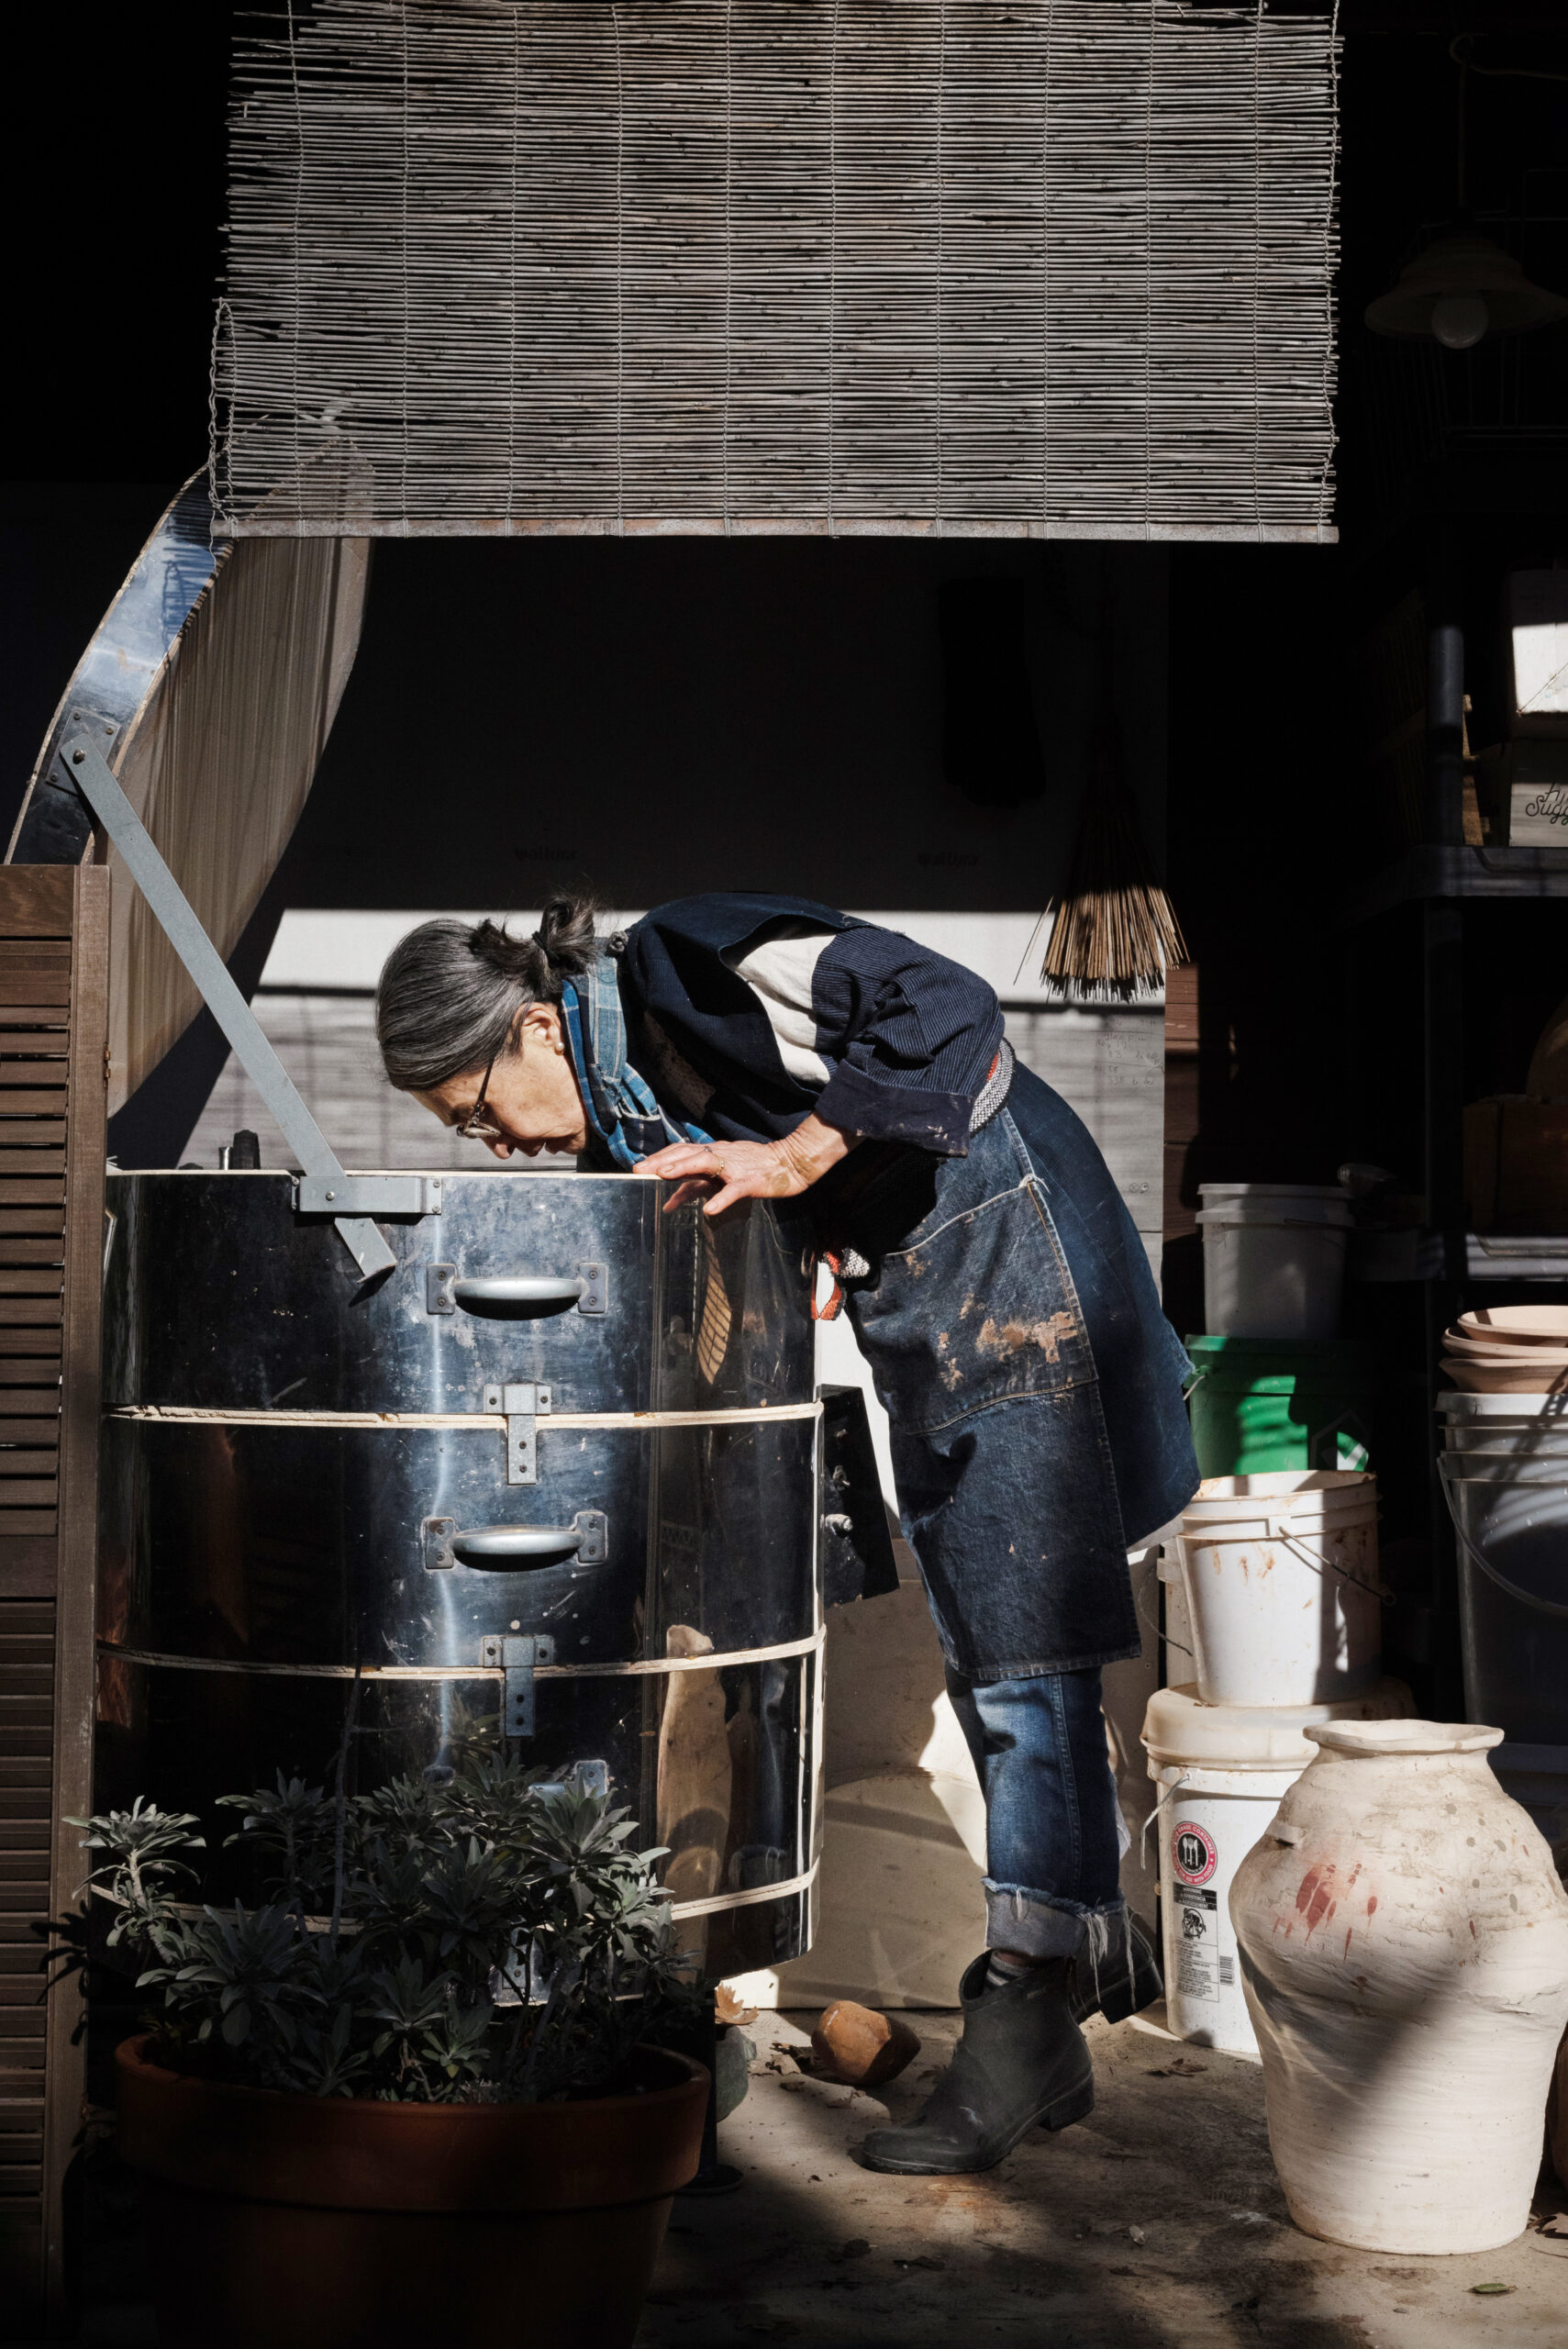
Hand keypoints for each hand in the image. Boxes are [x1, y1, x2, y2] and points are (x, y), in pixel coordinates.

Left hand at [639, 1115, 856, 1216]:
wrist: (791, 1163)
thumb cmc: (755, 1168)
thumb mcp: (721, 1175)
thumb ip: (695, 1185)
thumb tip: (669, 1201)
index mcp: (714, 1152)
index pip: (681, 1151)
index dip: (659, 1157)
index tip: (638, 1167)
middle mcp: (721, 1155)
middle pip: (686, 1153)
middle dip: (662, 1160)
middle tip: (639, 1170)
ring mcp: (735, 1167)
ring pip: (706, 1162)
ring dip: (683, 1167)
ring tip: (663, 1174)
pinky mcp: (751, 1181)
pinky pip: (734, 1190)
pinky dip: (720, 1198)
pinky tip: (709, 1210)